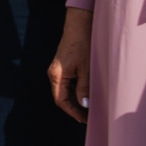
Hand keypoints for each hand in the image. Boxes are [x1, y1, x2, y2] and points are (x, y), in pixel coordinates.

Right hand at [48, 6, 92, 122]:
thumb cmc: (83, 44)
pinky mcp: (63, 66)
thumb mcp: (87, 68)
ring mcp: (58, 70)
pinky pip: (68, 84)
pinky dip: (76, 92)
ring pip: (65, 91)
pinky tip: (88, 94)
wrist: (80, 25)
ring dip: (76, 100)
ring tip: (92, 108)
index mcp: (56, 75)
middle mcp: (54, 74)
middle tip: (91, 117)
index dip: (73, 112)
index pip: (61, 100)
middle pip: (62, 97)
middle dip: (75, 108)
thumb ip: (84, 88)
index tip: (86, 120)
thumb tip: (84, 105)